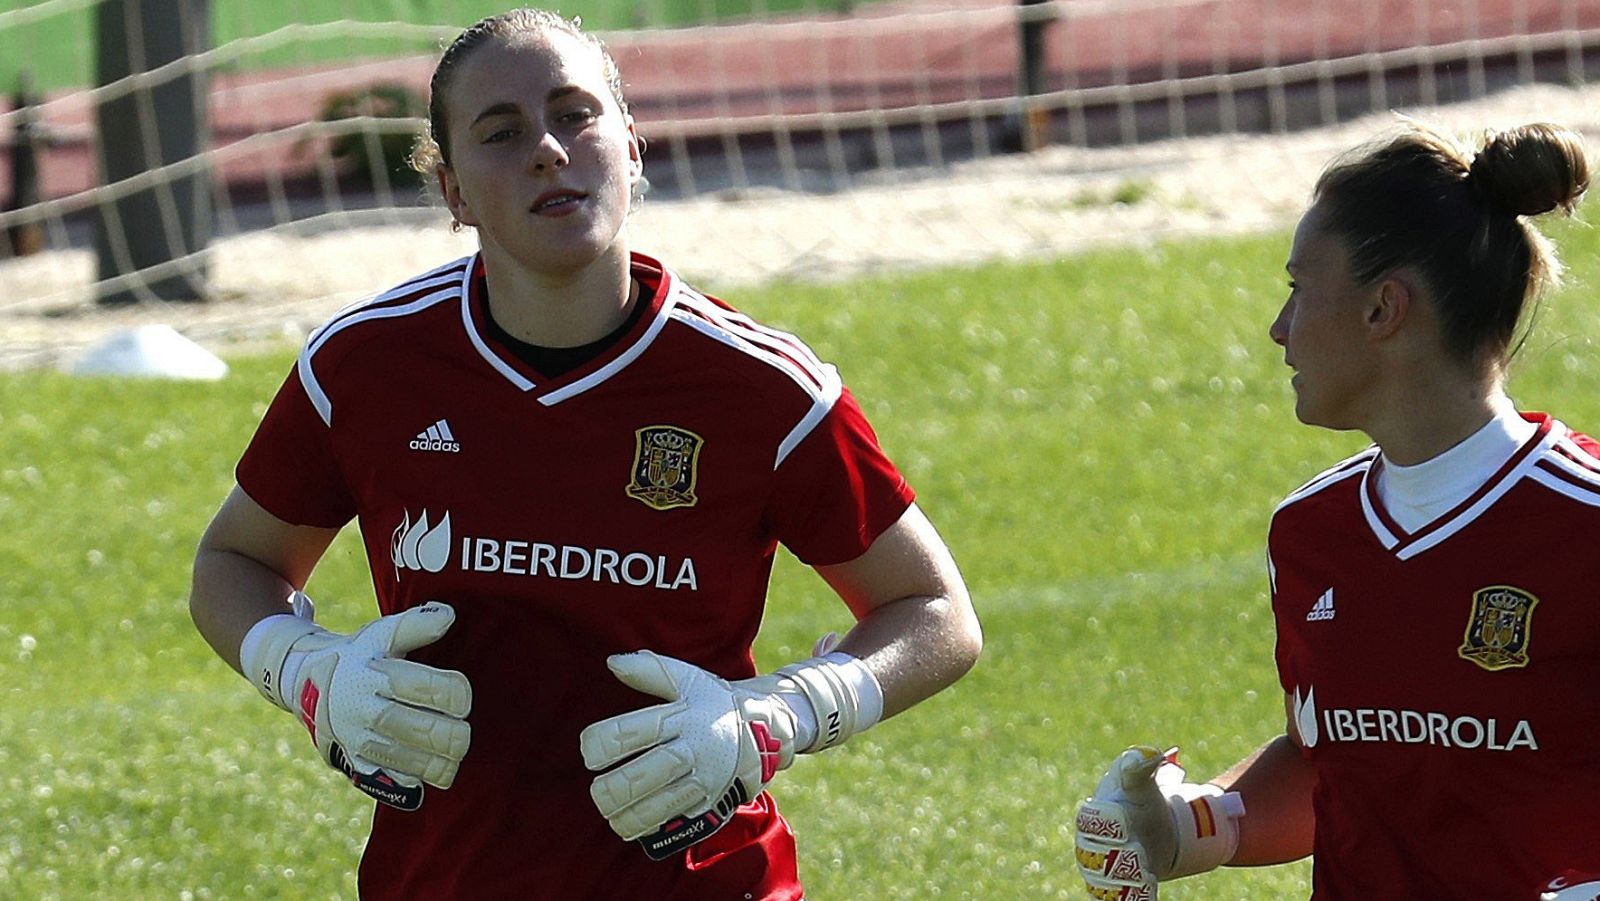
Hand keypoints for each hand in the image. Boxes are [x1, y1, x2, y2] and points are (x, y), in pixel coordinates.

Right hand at [241, 600, 471, 809]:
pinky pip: (395, 784)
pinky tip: (435, 771)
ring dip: (444, 761)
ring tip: (454, 753)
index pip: (428, 688)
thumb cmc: (361, 657)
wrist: (307, 684)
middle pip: (422, 730)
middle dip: (455, 735)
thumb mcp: (382, 634)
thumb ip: (417, 625)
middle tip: (463, 730)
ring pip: (412, 762)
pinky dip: (421, 781)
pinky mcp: (356, 764)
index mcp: (374, 674)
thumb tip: (449, 616)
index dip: (457, 695)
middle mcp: (363, 710)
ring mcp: (358, 741)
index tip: (462, 698)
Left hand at [579, 651, 798, 858]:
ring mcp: (705, 777)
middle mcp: (694, 748)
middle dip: (612, 788)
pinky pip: (677, 821)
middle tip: (596, 789)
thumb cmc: (715, 702)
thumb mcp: (688, 679)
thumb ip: (649, 671)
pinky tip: (631, 824)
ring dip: (627, 814)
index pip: (631, 731)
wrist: (768, 727)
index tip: (590, 753)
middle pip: (645, 774)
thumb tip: (612, 662)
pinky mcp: (713, 799)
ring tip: (609, 812)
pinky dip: (649, 827)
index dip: (600, 744)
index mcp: (682, 715)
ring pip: (660, 805)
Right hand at [1074, 746, 1243, 898]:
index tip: (1124, 818)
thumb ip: (1139, 766)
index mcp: (1094, 817)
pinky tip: (1143, 898)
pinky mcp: (1115, 892)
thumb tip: (1150, 753)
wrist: (1150, 830)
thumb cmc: (1139, 801)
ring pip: (1103, 882)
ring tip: (1142, 879)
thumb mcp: (1140, 781)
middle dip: (1116, 856)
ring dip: (1121, 884)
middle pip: (1096, 855)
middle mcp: (1091, 847)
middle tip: (1138, 854)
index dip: (1106, 820)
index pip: (1092, 819)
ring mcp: (1101, 872)